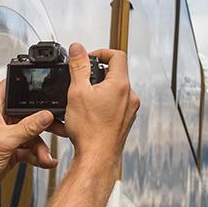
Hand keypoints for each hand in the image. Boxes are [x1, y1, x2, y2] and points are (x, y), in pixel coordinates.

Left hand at [0, 81, 67, 200]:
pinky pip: (30, 149)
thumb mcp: (3, 141)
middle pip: (29, 113)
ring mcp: (7, 135)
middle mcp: (1, 120)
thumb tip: (45, 115)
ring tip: (46, 156)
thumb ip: (27, 127)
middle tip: (60, 127)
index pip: (12, 88)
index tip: (47, 89)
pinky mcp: (12, 150)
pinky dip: (38, 156)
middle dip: (45, 121)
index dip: (28, 85)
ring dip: (41, 146)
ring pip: (32, 134)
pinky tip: (45, 161)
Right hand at [61, 43, 139, 164]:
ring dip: (98, 90)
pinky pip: (114, 105)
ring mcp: (129, 110)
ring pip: (114, 90)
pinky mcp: (124, 121)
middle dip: (96, 74)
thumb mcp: (77, 91)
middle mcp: (130, 96)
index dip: (100, 52)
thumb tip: (78, 48)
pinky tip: (88, 114)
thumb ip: (78, 66)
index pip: (117, 55)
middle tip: (81, 81)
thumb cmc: (90, 130)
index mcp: (121, 85)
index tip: (87, 59)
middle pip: (115, 73)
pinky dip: (102, 104)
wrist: (97, 158)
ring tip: (82, 100)